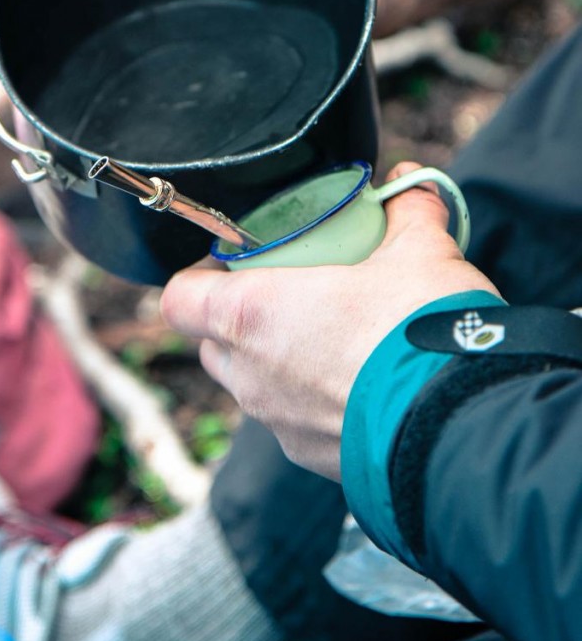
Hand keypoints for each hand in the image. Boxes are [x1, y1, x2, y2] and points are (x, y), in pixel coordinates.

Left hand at [160, 163, 499, 479]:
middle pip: (215, 340)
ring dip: (277, 359)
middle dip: (242, 316)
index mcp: (252, 315)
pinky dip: (313, 400)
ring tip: (330, 336)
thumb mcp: (420, 251)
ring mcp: (279, 422)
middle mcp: (251, 375)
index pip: (180, 299)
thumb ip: (409, 210)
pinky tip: (361, 382)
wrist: (461, 425)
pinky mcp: (312, 456)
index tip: (233, 261)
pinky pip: (294, 420)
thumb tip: (412, 183)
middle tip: (289, 292)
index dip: (198, 276)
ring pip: (253, 384)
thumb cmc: (417, 331)